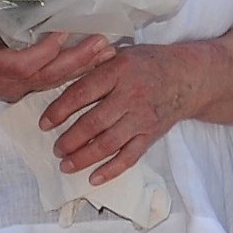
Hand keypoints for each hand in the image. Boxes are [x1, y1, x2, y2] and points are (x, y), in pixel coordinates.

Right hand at [0, 2, 112, 104]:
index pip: (27, 62)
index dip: (49, 48)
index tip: (67, 28)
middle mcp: (7, 83)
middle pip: (50, 75)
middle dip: (79, 60)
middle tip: (104, 42)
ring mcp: (14, 86)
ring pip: (54, 80)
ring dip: (82, 66)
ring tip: (108, 51)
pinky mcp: (18, 83)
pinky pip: (50, 79)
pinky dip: (72, 69)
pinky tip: (92, 58)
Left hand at [38, 43, 199, 183]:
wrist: (187, 77)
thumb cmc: (148, 63)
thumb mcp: (122, 54)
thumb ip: (95, 65)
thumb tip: (61, 75)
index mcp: (118, 72)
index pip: (82, 93)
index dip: (60, 110)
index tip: (44, 123)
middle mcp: (130, 96)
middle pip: (94, 123)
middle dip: (70, 140)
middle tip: (55, 149)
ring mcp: (141, 119)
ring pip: (109, 143)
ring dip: (84, 157)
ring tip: (65, 165)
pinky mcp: (150, 136)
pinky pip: (129, 157)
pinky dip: (111, 170)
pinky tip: (93, 178)